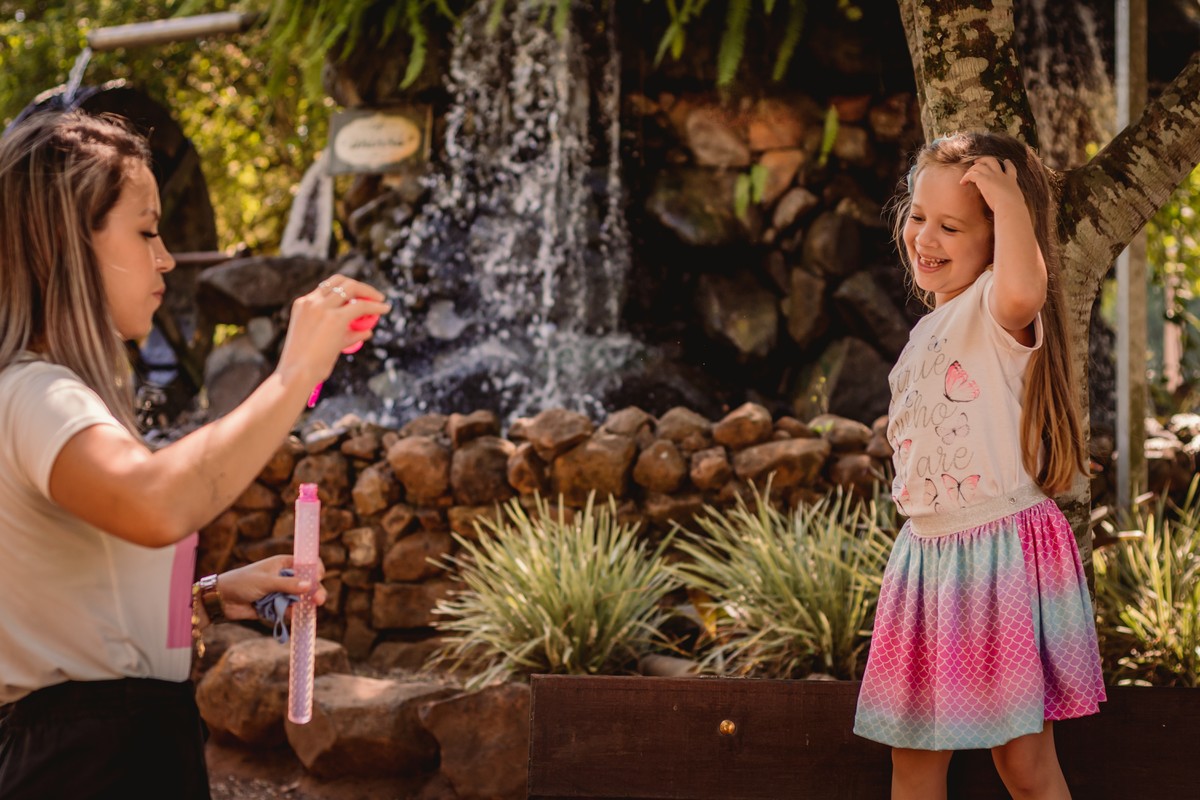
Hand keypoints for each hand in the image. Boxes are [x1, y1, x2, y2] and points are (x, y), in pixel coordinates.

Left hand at [216, 554, 327, 622]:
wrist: (221, 600)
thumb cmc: (242, 582)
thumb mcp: (266, 581)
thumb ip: (288, 584)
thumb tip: (310, 586)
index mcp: (283, 564)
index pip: (306, 564)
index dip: (315, 570)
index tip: (319, 578)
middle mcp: (285, 577)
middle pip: (307, 584)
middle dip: (314, 591)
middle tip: (319, 600)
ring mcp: (280, 592)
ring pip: (299, 599)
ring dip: (303, 605)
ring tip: (306, 611)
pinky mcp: (275, 607)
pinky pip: (288, 611)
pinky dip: (291, 614)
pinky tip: (292, 616)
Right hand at [276, 275, 390, 390]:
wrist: (297, 373)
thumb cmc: (307, 363)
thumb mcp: (323, 341)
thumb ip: (345, 333)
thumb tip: (367, 332)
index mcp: (303, 304)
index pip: (327, 286)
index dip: (346, 287)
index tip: (358, 295)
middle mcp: (311, 302)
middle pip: (340, 281)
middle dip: (360, 286)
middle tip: (374, 297)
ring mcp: (322, 308)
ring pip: (352, 288)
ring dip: (369, 293)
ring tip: (381, 302)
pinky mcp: (335, 318)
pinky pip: (362, 306)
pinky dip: (375, 306)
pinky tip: (385, 309)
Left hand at [960, 156, 1023, 214]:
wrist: (1010, 206)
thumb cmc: (1014, 208)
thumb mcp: (1018, 201)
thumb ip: (1015, 200)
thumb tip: (1017, 207)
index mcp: (1011, 181)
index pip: (1011, 168)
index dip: (1007, 164)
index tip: (1006, 161)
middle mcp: (1001, 175)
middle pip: (993, 161)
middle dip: (984, 159)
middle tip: (977, 161)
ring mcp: (993, 176)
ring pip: (980, 165)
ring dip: (972, 169)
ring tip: (967, 173)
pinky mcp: (984, 179)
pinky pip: (972, 174)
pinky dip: (966, 177)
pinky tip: (962, 183)